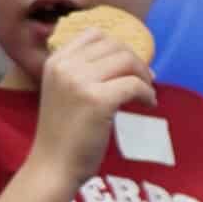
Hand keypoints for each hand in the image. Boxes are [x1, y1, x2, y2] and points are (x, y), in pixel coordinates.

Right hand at [30, 26, 156, 186]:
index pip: (94, 34)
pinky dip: (147, 93)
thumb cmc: (63, 134)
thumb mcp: (64, 92)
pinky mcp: (98, 101)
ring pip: (126, 61)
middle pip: (114, 46)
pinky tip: (148, 105)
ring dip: (143, 76)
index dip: (118, 47)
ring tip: (147, 94)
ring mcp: (80, 82)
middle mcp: (65, 66)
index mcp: (55, 61)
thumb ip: (84, 71)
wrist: (53, 167)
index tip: (130, 65)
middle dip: (135, 60)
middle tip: (145, 80)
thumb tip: (126, 56)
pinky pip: (134, 85)